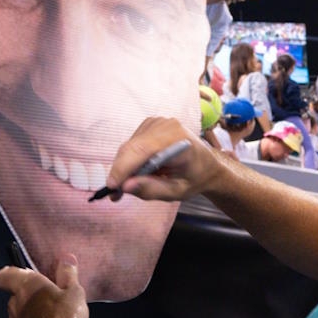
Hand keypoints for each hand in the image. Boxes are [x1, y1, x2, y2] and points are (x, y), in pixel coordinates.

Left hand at [0, 262, 88, 317]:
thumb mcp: (74, 293)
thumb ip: (68, 275)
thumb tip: (66, 259)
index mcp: (26, 286)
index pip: (4, 275)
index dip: (9, 275)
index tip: (20, 276)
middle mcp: (14, 304)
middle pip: (15, 296)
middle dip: (29, 297)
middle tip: (49, 300)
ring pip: (18, 316)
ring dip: (30, 316)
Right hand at [105, 116, 224, 200]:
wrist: (206, 164)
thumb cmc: (195, 178)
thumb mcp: (177, 191)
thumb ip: (152, 189)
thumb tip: (125, 187)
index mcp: (177, 139)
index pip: (142, 149)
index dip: (123, 167)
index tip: (111, 187)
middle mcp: (165, 125)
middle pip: (131, 148)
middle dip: (120, 172)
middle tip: (115, 195)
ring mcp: (156, 122)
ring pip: (128, 147)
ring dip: (125, 167)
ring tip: (132, 185)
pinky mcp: (149, 124)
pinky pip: (131, 144)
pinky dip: (130, 160)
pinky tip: (141, 171)